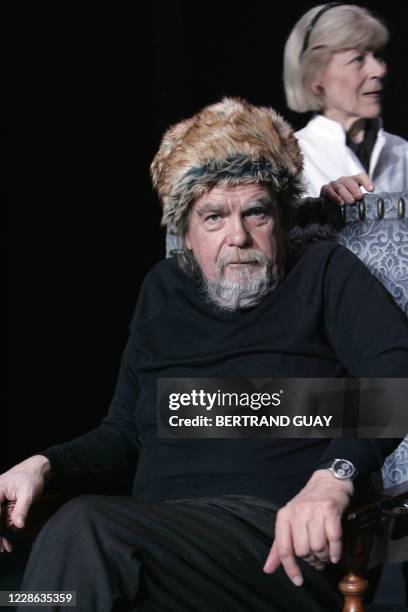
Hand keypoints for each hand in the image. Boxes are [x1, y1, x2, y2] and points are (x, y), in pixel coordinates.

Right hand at [0, 455, 50, 552]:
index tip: (1, 542)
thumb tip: (18, 526)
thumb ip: (22, 509)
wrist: (36, 469)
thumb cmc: (32, 478)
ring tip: (5, 548)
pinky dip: (2, 529)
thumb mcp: (28, 493)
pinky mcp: (0, 504)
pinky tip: (6, 541)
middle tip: (2, 548)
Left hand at [263, 470, 352, 585]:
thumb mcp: (289, 522)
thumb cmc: (307, 506)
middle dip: (311, 560)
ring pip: (318, 547)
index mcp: (284, 517)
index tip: (298, 581)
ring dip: (324, 557)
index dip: (290, 568)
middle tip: (317, 559)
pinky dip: (335, 552)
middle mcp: (297, 513)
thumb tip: (267, 569)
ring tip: (326, 554)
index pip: (283, 549)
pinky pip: (333, 540)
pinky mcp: (331, 511)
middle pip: (302, 551)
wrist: (327, 482)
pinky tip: (335, 553)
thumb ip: (278, 546)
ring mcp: (314, 511)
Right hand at [320, 172, 373, 204]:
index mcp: (353, 180)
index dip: (366, 182)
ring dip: (346, 194)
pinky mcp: (325, 189)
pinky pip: (330, 191)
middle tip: (360, 197)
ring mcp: (334, 184)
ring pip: (340, 187)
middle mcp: (344, 180)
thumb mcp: (354, 198)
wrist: (328, 205)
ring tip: (352, 202)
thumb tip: (371, 204)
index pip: (360, 177)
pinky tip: (341, 202)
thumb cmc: (344, 201)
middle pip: (350, 182)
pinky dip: (335, 197)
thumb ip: (360, 199)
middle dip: (355, 189)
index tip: (371, 189)